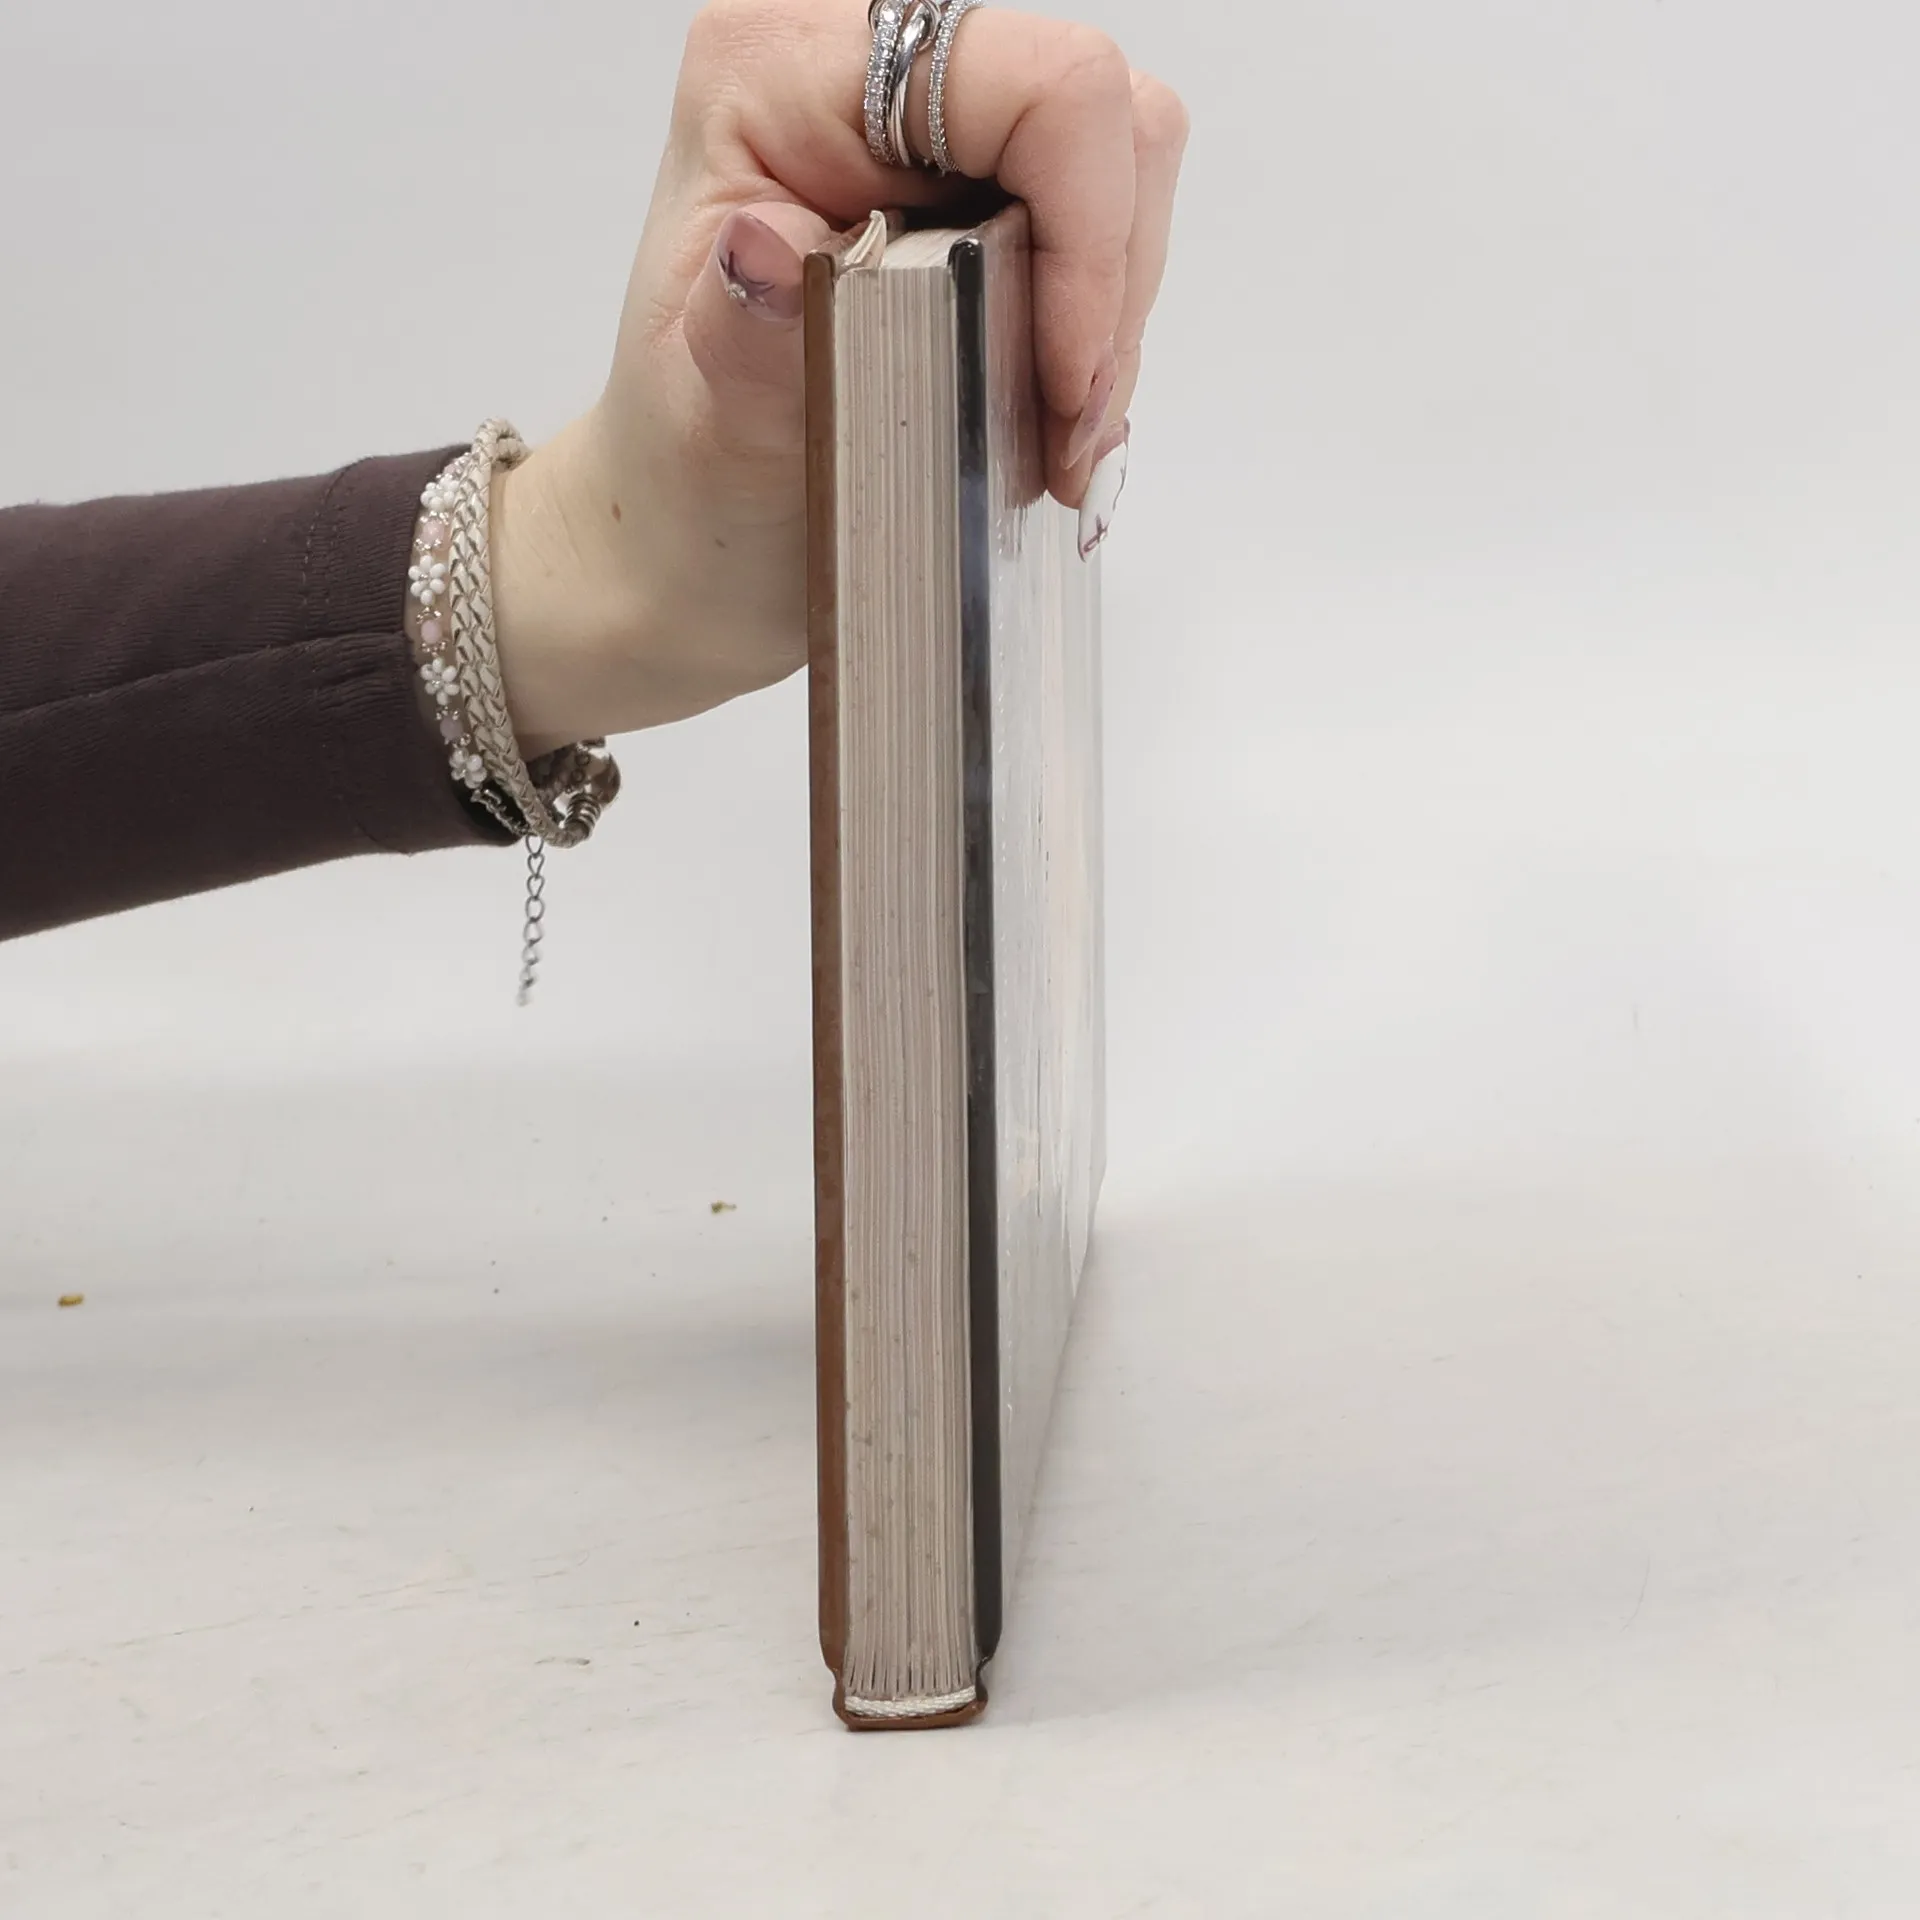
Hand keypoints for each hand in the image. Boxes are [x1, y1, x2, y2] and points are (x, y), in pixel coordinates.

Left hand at [491, 0, 1188, 755]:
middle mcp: (862, 71)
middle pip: (1098, 117)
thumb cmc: (690, 484)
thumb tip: (766, 248)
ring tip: (1057, 440)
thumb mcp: (710, 426)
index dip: (1087, 232)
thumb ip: (749, 340)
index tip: (1069, 381)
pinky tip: (1049, 420)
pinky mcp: (975, 193)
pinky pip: (1104, 230)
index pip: (1031, 87)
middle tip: (1068, 429)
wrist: (693, 546)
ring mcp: (930, 129)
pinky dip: (1097, 337)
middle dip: (1108, 285)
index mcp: (779, 76)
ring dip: (1110, 322)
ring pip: (1122, 172)